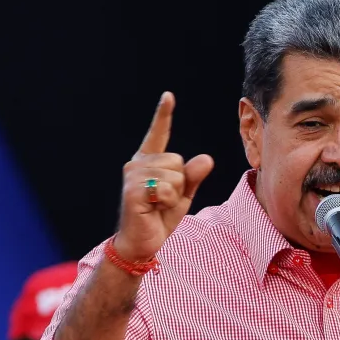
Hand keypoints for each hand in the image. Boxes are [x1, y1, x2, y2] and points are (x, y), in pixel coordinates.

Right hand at [114, 92, 213, 260]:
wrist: (142, 242)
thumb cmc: (161, 217)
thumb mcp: (184, 194)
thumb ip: (194, 176)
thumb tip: (206, 158)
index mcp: (149, 161)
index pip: (158, 134)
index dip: (163, 115)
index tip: (168, 96)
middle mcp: (138, 163)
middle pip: (178, 161)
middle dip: (180, 184)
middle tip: (163, 200)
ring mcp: (133, 175)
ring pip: (175, 175)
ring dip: (174, 195)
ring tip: (157, 205)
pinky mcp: (133, 189)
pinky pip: (166, 189)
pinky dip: (167, 202)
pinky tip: (153, 209)